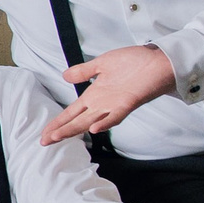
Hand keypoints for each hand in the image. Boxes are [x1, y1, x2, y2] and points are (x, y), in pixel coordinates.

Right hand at [38, 44, 178, 145]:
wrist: (159, 60)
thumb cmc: (134, 61)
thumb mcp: (103, 63)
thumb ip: (84, 72)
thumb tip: (64, 76)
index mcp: (94, 95)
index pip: (71, 112)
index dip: (57, 122)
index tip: (44, 134)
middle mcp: (102, 104)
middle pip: (77, 120)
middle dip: (60, 130)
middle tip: (44, 142)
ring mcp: (115, 105)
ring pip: (91, 121)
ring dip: (74, 129)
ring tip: (58, 137)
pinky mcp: (129, 102)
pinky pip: (116, 115)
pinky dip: (106, 122)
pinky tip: (95, 129)